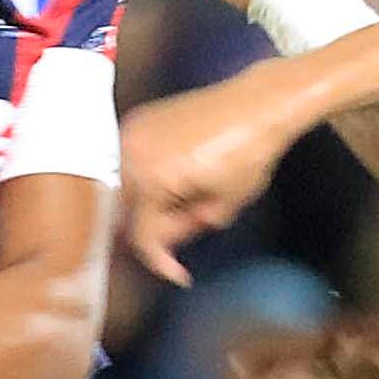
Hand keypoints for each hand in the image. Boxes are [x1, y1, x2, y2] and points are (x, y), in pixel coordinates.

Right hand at [117, 71, 312, 283]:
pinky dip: (143, 176)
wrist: (257, 105)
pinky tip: (174, 178)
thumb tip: (161, 245)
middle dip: (150, 230)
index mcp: (153, 179)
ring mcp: (132, 133)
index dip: (160, 262)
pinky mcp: (138, 120)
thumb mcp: (219, 208)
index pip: (142, 236)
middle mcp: (133, 153)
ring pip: (122, 187)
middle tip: (180, 236)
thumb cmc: (247, 152)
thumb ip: (183, 230)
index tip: (177, 273)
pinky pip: (128, 161)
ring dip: (144, 203)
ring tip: (184, 201)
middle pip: (123, 213)